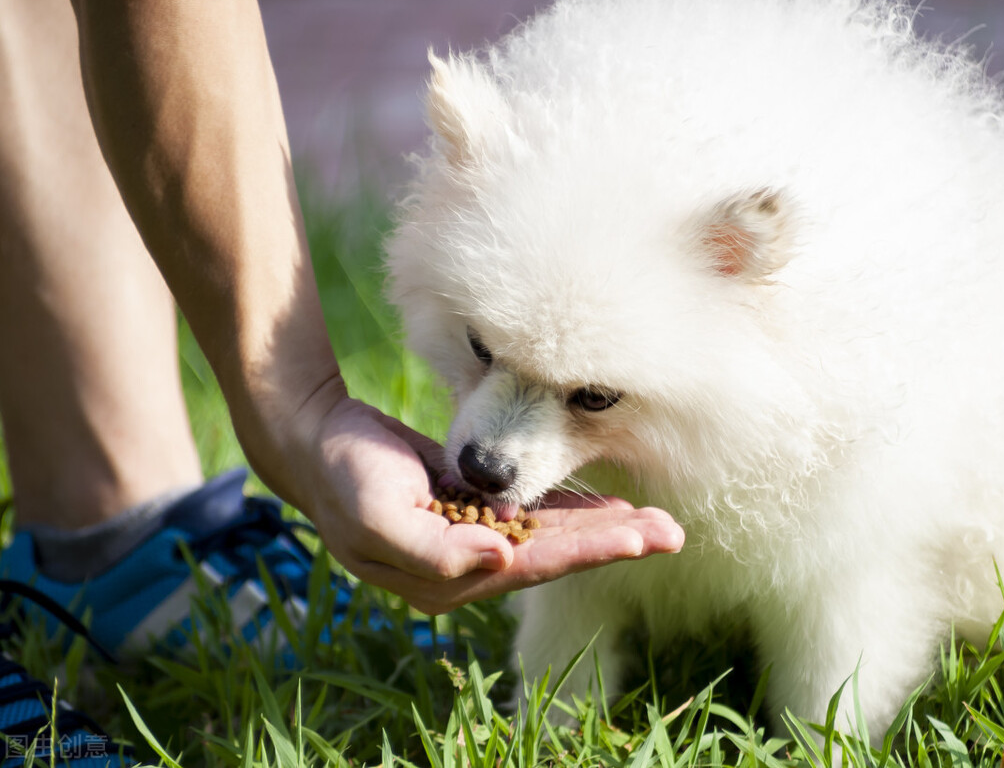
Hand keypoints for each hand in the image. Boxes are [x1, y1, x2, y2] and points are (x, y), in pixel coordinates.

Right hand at [283, 392, 684, 614]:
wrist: (317, 441)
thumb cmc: (345, 477)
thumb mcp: (377, 514)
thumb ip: (435, 548)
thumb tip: (502, 558)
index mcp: (447, 575)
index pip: (534, 565)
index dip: (590, 551)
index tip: (641, 539)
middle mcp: (469, 563)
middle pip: (556, 555)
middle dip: (614, 544)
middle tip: (671, 533)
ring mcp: (472, 537)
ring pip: (552, 537)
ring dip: (603, 529)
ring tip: (656, 523)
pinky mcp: (473, 508)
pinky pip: (534, 515)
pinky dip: (572, 511)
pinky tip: (609, 506)